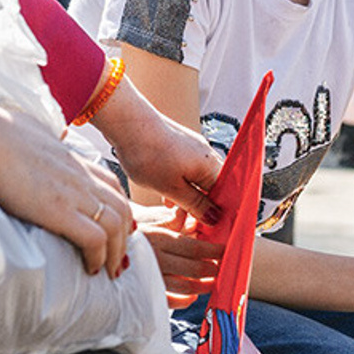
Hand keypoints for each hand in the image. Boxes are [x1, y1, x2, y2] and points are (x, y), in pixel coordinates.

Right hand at [0, 79, 130, 276]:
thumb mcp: (29, 129)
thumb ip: (40, 138)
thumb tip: (36, 135)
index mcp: (71, 157)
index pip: (111, 182)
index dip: (118, 205)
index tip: (116, 225)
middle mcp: (80, 175)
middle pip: (121, 206)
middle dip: (124, 234)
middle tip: (118, 256)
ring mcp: (73, 193)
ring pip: (115, 225)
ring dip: (116, 252)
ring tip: (109, 271)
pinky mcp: (60, 211)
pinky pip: (95, 239)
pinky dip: (99, 257)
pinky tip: (92, 269)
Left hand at [90, 79, 221, 221]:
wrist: (127, 123)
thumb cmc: (149, 154)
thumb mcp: (172, 188)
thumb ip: (195, 205)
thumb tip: (215, 218)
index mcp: (211, 166)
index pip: (225, 196)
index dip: (217, 215)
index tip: (206, 230)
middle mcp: (206, 155)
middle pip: (212, 188)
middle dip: (200, 207)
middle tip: (184, 223)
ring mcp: (192, 148)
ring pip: (197, 180)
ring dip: (187, 197)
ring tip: (172, 210)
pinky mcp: (178, 145)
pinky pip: (185, 170)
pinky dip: (178, 184)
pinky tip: (166, 194)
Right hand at [135, 205, 223, 306]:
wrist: (100, 247)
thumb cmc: (125, 232)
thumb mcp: (147, 219)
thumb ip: (171, 219)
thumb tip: (190, 214)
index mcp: (159, 237)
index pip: (195, 247)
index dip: (214, 251)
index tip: (226, 251)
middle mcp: (156, 258)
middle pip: (194, 268)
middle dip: (212, 269)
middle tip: (223, 268)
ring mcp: (150, 276)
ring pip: (185, 286)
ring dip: (203, 286)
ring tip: (212, 282)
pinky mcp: (144, 292)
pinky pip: (169, 301)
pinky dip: (184, 301)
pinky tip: (191, 296)